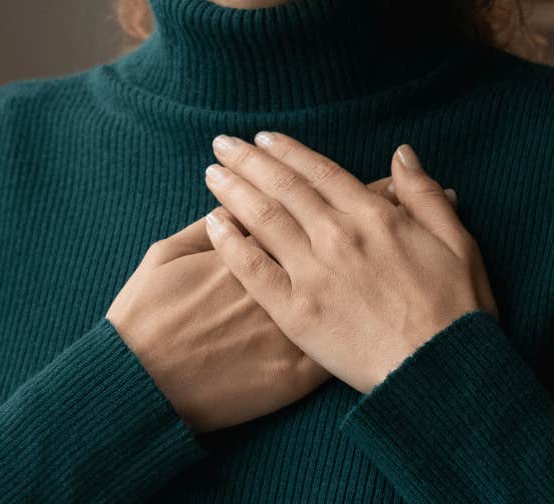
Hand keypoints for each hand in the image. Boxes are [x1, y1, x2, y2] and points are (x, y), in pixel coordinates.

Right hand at [105, 172, 415, 432]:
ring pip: (354, 275)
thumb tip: (226, 205)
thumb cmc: (149, 317)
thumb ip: (202, 226)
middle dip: (373, 202)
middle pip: (337, 230)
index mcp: (254, 244)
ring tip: (405, 222)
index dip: (332, 183)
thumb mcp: (165, 256)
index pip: (302, 201)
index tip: (362, 169)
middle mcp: (283, 276)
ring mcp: (297, 322)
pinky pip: (349, 337)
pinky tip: (403, 290)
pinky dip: (382, 314)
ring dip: (388, 244)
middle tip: (398, 181)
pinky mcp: (300, 367)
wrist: (148, 385)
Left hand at [201, 131, 498, 393]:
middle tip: (222, 143)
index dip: (288, 152)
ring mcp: (314, 274)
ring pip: (263, 219)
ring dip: (234, 190)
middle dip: (249, 160)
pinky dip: (230, 244)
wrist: (441, 371)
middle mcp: (338, 236)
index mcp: (375, 217)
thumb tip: (402, 154)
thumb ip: (424, 195)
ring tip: (211, 172)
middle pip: (284, 187)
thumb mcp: (457, 241)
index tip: (264, 138)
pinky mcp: (296, 313)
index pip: (320, 172)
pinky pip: (253, 271)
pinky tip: (212, 225)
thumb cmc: (457, 310)